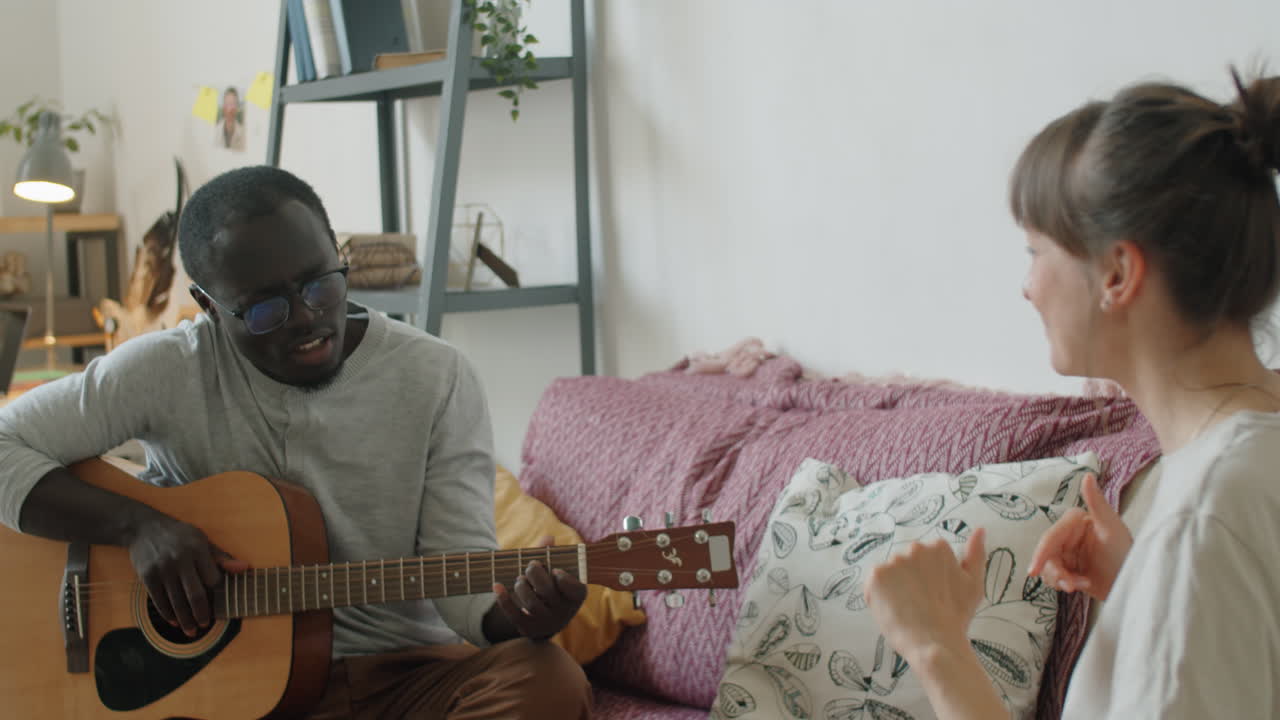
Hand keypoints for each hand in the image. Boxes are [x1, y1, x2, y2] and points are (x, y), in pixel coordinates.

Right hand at [127, 513, 247, 636]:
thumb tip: (245, 568)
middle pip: (195, 595)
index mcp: (198, 549)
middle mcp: (180, 559)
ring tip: (191, 631)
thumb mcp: (202, 540)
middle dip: (202, 614)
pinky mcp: (147, 576)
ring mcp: (162, 568)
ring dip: (185, 620)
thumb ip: (222, 557)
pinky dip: (168, 614)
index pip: (213, 580)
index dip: (217, 596)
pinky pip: (159, 600)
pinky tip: (174, 621)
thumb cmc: (180, 536)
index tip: (220, 608)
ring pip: (177, 601)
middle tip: (205, 625)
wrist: (144, 528)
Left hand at [492, 535, 587, 639]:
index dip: (563, 578)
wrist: (546, 616)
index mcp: (577, 596)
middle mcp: (565, 612)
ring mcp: (547, 623)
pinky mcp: (530, 629)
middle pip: (547, 591)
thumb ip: (551, 554)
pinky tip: (496, 585)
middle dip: (535, 573)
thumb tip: (548, 538)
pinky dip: (503, 599)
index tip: (555, 569)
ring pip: (531, 603)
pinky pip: (514, 615)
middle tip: (531, 566)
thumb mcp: (556, 571)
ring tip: (520, 579)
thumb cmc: (553, 585)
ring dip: (521, 585)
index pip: (574, 588)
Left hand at [864, 529, 986, 662]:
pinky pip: (873, 585)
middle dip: (910, 581)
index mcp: (939, 547)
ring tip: (908, 609)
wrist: (935, 643)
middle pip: (905, 564)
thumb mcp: (974, 584)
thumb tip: (980, 529)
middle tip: (921, 605)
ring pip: (889, 575)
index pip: (924, 560)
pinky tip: (894, 610)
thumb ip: (976, 554)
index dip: (927, 582)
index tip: (934, 597)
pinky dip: (878, 598)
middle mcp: (915, 548)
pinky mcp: (877, 575)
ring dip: (894, 589)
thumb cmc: (956, 617)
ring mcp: (895, 560)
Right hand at [1027, 472, 1131, 601]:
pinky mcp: (1069, 569)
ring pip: (1048, 567)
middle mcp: (1067, 535)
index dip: (1040, 554)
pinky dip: (1064, 584)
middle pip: (1046, 554)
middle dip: (1055, 571)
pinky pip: (1054, 577)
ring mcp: (1067, 553)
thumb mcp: (1112, 527)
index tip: (1034, 570)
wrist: (1136, 582)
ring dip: (1061, 579)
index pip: (1051, 537)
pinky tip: (1082, 584)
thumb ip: (1097, 502)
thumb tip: (1088, 475)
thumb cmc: (1127, 552)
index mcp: (1074, 521)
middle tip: (1068, 585)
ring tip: (1080, 585)